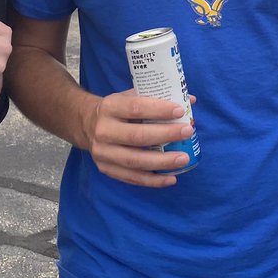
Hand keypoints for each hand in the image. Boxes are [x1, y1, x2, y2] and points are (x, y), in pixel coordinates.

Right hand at [81, 88, 195, 187]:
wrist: (87, 124)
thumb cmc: (118, 109)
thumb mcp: (131, 96)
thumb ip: (157, 97)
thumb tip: (190, 100)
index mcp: (110, 107)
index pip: (136, 107)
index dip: (158, 110)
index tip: (180, 111)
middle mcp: (103, 130)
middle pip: (137, 136)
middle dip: (165, 135)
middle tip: (188, 132)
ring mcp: (103, 152)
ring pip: (135, 160)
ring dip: (162, 161)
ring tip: (184, 158)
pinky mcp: (106, 169)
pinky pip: (131, 177)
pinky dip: (153, 180)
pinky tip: (171, 178)